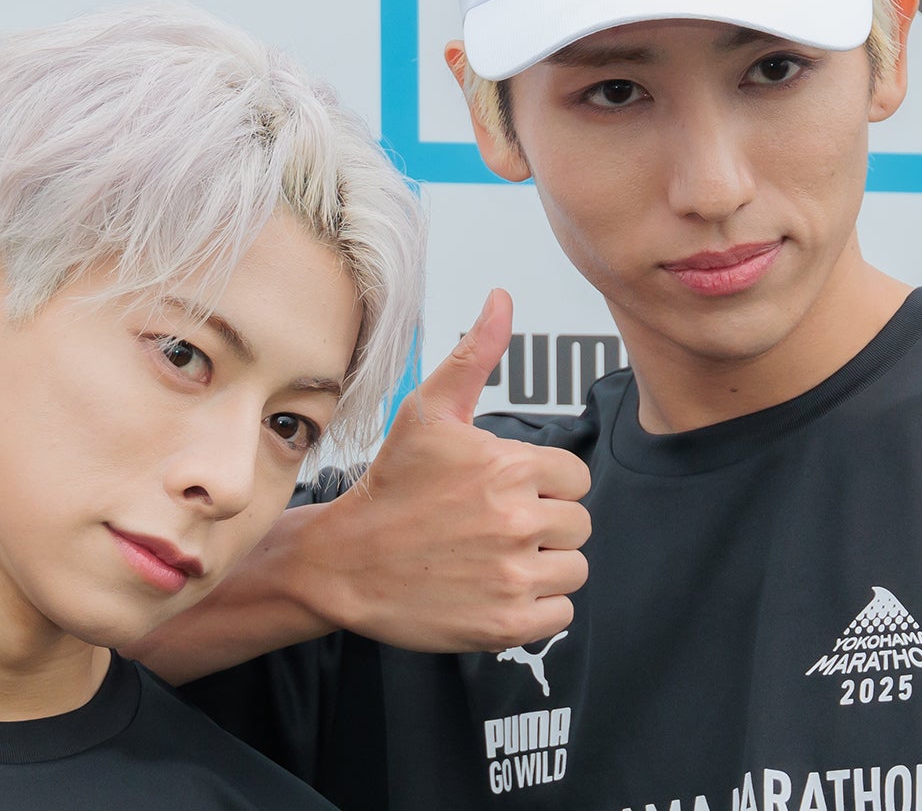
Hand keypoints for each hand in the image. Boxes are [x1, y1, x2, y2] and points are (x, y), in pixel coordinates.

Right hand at [296, 289, 590, 650]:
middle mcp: (517, 520)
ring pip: (574, 568)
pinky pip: (561, 614)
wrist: (344, 564)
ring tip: (495, 559)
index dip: (545, 485)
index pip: (575, 478)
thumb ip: (475, 354)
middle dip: (545, 526)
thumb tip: (503, 297)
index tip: (503, 494)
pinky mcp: (506, 624)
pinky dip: (539, 608)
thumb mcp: (428, 413)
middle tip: (493, 529)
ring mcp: (513, 576)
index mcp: (510, 467)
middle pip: (577, 524)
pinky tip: (497, 591)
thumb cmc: (391, 484)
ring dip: (545, 567)